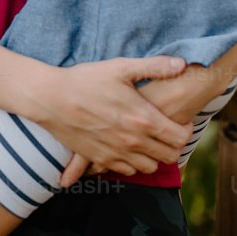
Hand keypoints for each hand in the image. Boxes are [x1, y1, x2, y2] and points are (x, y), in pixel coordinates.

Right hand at [35, 56, 193, 179]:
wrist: (51, 98)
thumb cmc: (86, 80)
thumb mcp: (121, 67)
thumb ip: (154, 66)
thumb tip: (181, 64)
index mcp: (143, 119)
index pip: (180, 137)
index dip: (185, 130)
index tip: (180, 120)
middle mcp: (133, 141)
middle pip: (169, 156)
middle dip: (173, 145)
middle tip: (167, 130)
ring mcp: (116, 153)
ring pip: (150, 167)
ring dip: (154, 156)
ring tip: (149, 140)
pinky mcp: (100, 159)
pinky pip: (127, 171)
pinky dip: (132, 163)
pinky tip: (128, 147)